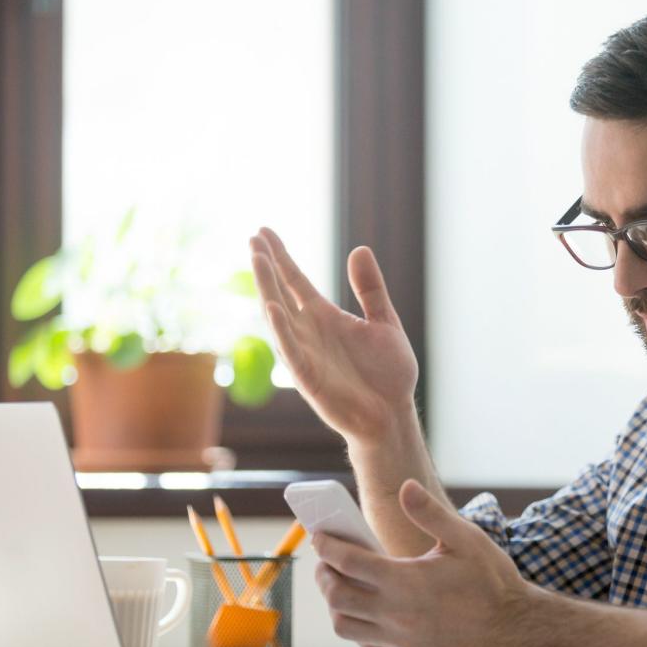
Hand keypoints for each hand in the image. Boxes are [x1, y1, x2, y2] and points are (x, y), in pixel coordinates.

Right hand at [249, 228, 417, 442]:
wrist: (393, 415)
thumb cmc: (387, 374)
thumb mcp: (384, 322)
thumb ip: (370, 289)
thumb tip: (360, 249)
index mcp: (325, 318)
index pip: (295, 281)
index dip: (280, 257)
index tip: (263, 232)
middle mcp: (309, 332)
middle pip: (280, 293)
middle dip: (267, 267)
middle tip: (253, 239)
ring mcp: (306, 354)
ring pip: (279, 317)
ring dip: (267, 289)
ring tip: (258, 260)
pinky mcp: (309, 378)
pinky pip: (291, 351)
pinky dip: (281, 330)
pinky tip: (272, 307)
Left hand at [312, 480, 530, 646]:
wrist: (513, 628)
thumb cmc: (492, 580)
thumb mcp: (465, 538)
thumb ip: (430, 513)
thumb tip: (406, 486)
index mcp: (405, 581)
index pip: (349, 562)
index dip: (328, 546)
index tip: (320, 535)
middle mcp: (396, 614)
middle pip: (336, 595)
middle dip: (323, 574)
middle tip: (325, 560)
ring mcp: (400, 640)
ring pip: (345, 625)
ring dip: (335, 604)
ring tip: (341, 585)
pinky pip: (366, 645)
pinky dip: (357, 627)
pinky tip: (366, 610)